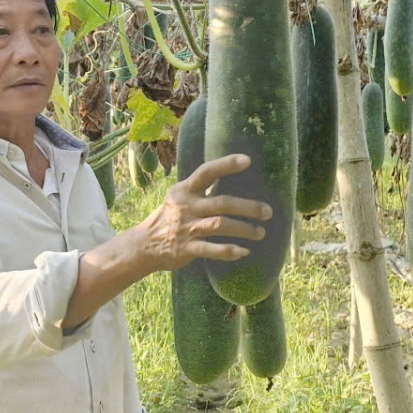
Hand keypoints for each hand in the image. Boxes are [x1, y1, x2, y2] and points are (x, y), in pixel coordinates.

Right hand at [135, 153, 273, 271]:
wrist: (145, 245)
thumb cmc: (170, 217)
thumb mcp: (179, 197)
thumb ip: (200, 188)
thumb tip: (230, 174)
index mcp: (185, 190)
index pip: (207, 172)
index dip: (226, 165)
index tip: (247, 160)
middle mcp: (186, 207)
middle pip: (222, 203)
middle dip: (248, 207)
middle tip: (268, 212)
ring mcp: (186, 228)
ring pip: (220, 226)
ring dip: (244, 229)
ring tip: (261, 233)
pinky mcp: (186, 248)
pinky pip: (211, 249)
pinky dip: (229, 251)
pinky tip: (243, 252)